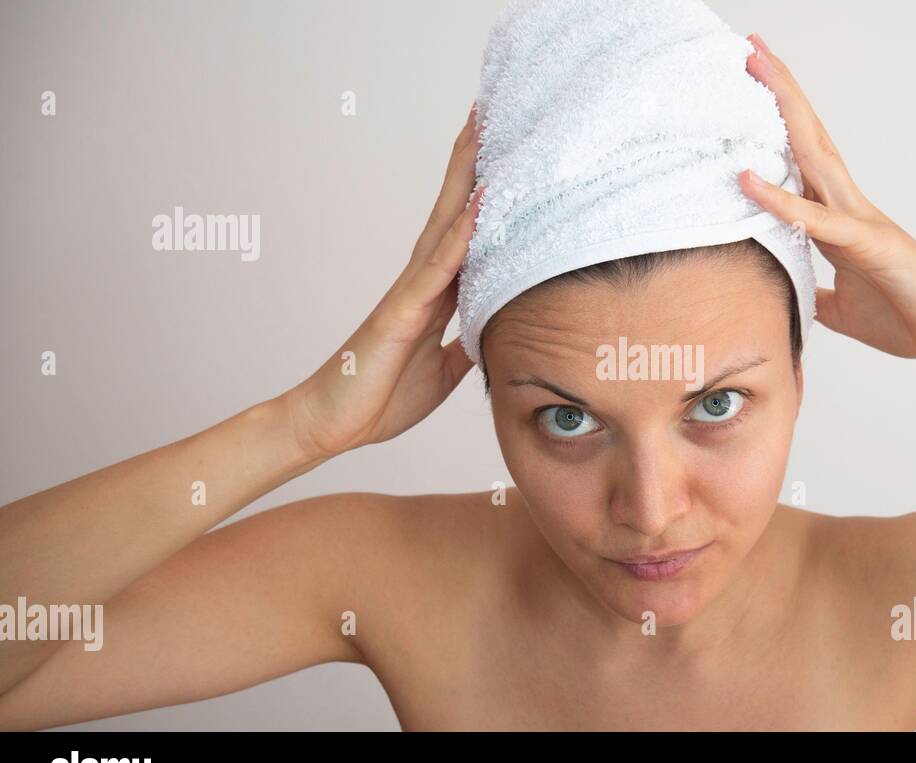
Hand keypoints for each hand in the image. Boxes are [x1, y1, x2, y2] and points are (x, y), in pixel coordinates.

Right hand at [281, 104, 483, 460]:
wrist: (335, 424)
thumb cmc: (380, 396)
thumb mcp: (444, 370)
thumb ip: (466, 343)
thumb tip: (495, 330)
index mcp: (433, 293)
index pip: (466, 231)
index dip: (484, 191)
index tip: (505, 150)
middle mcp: (421, 281)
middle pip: (453, 208)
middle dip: (473, 161)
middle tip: (492, 109)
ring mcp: (410, 292)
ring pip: (445, 223)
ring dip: (467, 178)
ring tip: (484, 131)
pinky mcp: (401, 313)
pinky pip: (437, 269)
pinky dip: (461, 236)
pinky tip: (479, 206)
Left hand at [739, 34, 915, 366]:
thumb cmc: (911, 316)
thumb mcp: (844, 309)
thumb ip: (817, 296)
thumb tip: (791, 299)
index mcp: (841, 220)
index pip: (801, 162)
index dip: (776, 126)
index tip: (751, 89)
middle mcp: (849, 208)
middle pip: (807, 138)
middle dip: (779, 92)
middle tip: (750, 49)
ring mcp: (860, 221)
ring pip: (813, 154)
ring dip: (782, 111)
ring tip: (756, 67)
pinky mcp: (869, 246)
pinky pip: (816, 220)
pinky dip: (780, 200)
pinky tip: (747, 179)